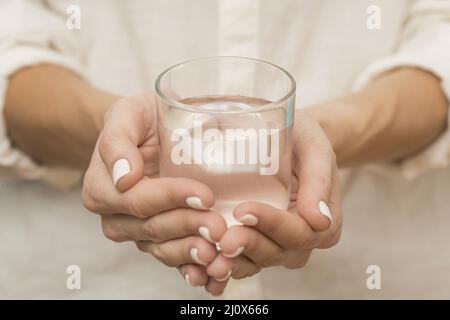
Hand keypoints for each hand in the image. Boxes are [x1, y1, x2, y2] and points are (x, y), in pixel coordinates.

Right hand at [81, 94, 227, 293]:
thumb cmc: (140, 120)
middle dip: (188, 228)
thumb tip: (124, 176)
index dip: (171, 199)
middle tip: (219, 227)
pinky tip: (213, 275)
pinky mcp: (161, 239)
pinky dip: (193, 269)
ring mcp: (139, 231)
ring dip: (191, 253)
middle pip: (153, 228)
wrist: (152, 131)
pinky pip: (174, 259)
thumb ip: (117, 141)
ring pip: (164, 249)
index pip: (139, 200)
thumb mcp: (127, 114)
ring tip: (218, 252)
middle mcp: (118, 216)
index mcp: (103, 188)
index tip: (204, 195)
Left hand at [206, 110, 341, 280]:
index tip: (243, 210)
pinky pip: (243, 260)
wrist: (289, 140)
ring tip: (209, 256)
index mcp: (324, 223)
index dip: (272, 225)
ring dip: (234, 262)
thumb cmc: (304, 140)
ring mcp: (278, 245)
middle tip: (223, 240)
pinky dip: (225, 264)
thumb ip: (319, 180)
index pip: (299, 232)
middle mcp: (302, 240)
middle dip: (249, 246)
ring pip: (258, 261)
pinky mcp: (257, 243)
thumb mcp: (316, 149)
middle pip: (277, 252)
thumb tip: (320, 220)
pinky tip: (204, 265)